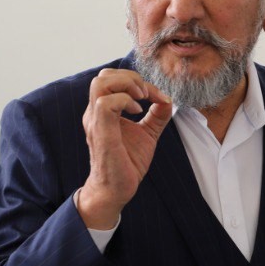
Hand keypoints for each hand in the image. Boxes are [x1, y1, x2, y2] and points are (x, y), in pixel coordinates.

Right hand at [77, 69, 171, 227]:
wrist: (115, 190)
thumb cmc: (127, 163)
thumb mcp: (147, 134)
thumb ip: (157, 116)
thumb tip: (168, 100)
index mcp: (104, 111)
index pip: (113, 79)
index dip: (138, 80)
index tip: (158, 97)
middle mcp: (96, 112)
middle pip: (104, 75)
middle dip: (131, 77)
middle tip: (147, 95)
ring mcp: (96, 121)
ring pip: (101, 83)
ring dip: (127, 85)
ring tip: (142, 100)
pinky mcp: (101, 132)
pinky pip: (105, 103)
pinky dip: (125, 101)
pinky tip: (138, 113)